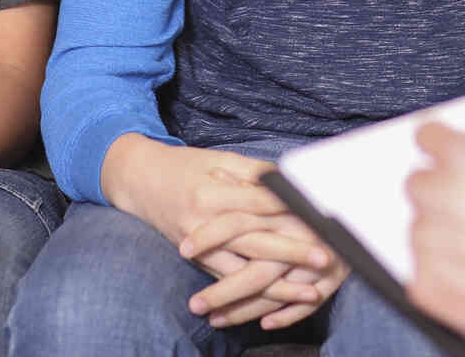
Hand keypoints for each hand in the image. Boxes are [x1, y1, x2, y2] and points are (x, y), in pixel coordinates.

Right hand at [103, 139, 334, 328]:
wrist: (138, 181)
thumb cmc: (183, 166)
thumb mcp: (218, 159)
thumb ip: (254, 172)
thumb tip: (291, 183)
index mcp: (212, 192)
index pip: (258, 203)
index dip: (290, 209)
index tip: (320, 215)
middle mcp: (203, 222)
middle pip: (255, 241)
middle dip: (293, 252)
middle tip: (326, 257)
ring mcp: (198, 247)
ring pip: (243, 272)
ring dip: (280, 286)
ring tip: (312, 292)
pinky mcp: (197, 263)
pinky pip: (229, 284)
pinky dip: (255, 298)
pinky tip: (281, 304)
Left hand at [404, 122, 464, 347]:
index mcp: (463, 158)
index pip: (428, 137)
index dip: (444, 146)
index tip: (450, 155)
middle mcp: (438, 196)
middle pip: (419, 183)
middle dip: (442, 191)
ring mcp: (430, 242)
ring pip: (422, 230)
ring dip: (445, 235)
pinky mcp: (430, 285)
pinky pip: (425, 272)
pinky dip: (445, 275)